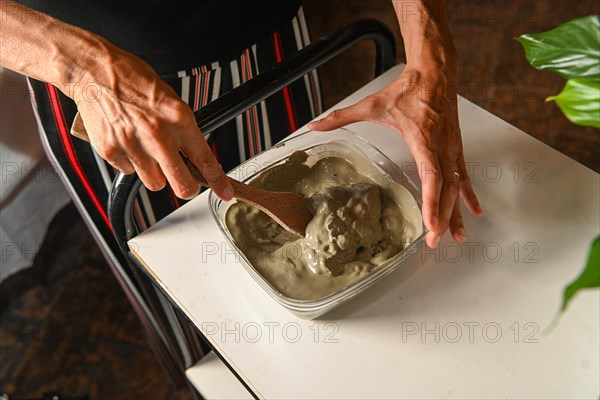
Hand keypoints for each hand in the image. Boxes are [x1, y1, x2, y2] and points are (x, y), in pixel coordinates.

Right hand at [71, 41, 232, 200]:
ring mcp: (133, 145)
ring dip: (156, 175)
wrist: (94, 72)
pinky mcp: (111, 152)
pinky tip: (129, 144)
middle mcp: (158, 135)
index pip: (205, 159)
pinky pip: (129, 172)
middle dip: (187, 187)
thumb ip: (183, 129)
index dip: (218, 181)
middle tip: (185, 181)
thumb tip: (195, 155)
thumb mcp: (170, 99)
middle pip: (182, 185)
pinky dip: (131, 164)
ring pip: (155, 184)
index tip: (224, 191)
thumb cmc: (132, 80)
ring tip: (149, 152)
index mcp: (178, 118)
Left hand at [308, 63, 482, 247]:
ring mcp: (452, 148)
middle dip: (441, 217)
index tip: (431, 223)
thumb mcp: (372, 104)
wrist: (437, 72)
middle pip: (445, 189)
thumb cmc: (408, 89)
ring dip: (456, 212)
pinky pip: (465, 175)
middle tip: (434, 241)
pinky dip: (469, 195)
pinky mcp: (456, 148)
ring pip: (457, 186)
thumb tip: (314, 124)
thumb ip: (341, 116)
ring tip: (456, 236)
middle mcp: (442, 147)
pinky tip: (474, 212)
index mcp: (423, 139)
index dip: (432, 201)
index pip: (431, 175)